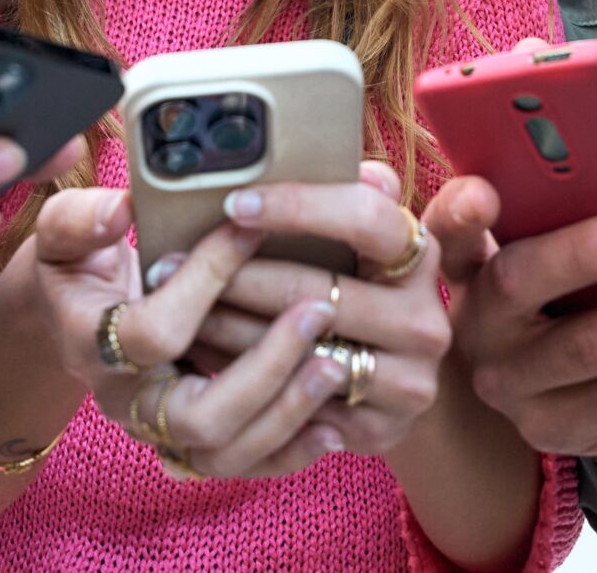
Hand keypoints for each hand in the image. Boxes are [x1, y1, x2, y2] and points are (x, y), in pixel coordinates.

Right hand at [28, 187, 342, 478]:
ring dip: (287, 412)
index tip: (252, 229)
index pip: (155, 331)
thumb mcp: (62, 231)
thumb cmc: (77, 261)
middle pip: (198, 418)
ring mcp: (160, 429)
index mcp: (89, 343)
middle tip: (317, 312)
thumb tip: (117, 212)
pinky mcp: (193, 442)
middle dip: (266, 368)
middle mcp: (125, 400)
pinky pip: (244, 466)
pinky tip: (335, 424)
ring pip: (227, 453)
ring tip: (337, 364)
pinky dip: (291, 450)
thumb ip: (79, 219)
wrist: (73, 314)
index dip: (206, 281)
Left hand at [184, 164, 453, 457]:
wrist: (398, 378)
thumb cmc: (362, 288)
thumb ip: (359, 197)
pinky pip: (299, 405)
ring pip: (296, 349)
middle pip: (314, 290)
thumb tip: (361, 167)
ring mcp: (410, 379)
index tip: (235, 204)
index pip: (365, 216)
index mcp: (419, 253)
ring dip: (226, 328)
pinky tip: (205, 360)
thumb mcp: (365, 239)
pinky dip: (245, 381)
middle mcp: (424, 318)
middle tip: (171, 262)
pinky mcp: (384, 430)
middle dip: (234, 276)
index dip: (298, 205)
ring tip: (175, 308)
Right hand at [416, 174, 596, 458]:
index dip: (460, 210)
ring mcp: (505, 383)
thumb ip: (567, 216)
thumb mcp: (556, 250)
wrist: (578, 382)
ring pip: (582, 347)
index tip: (486, 192)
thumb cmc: (572, 292)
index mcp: (469, 262)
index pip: (448, 229)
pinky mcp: (546, 429)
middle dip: (586, 253)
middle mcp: (475, 323)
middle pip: (519, 279)